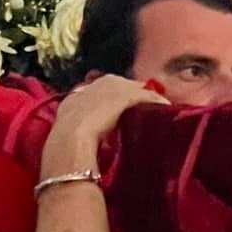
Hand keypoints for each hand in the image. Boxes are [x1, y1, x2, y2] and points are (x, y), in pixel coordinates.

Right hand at [40, 74, 160, 177]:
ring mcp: (111, 87)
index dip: (113, 99)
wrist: (69, 143)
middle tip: (144, 107)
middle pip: (120, 85)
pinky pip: (146, 95)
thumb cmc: (65, 146)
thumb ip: (78, 133)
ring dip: (147, 98)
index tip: (121, 108)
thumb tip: (85, 146)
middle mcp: (96, 85)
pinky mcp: (126, 95)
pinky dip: (156, 101)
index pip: (101, 90)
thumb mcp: (68, 135)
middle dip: (132, 94)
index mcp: (79, 95)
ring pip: (135, 89)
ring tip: (158, 108)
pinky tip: (166, 108)